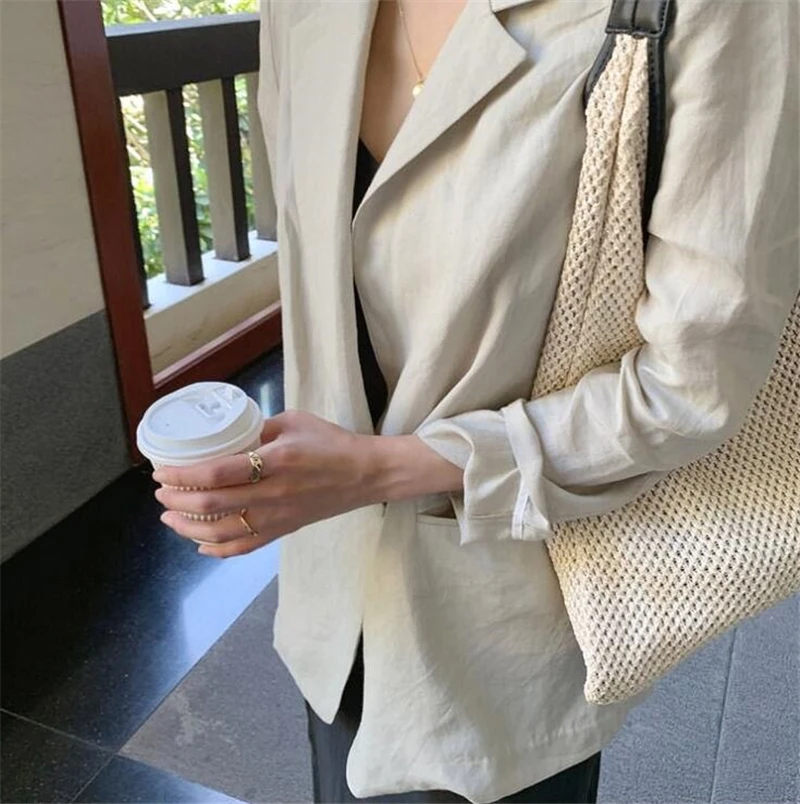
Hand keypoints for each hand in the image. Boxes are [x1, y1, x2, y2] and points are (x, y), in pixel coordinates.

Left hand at [153, 410, 383, 557]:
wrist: (366, 474)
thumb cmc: (332, 442)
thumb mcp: (294, 421)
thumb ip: (259, 428)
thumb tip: (228, 435)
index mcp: (275, 461)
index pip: (217, 472)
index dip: (183, 474)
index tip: (162, 470)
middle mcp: (273, 493)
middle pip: (212, 505)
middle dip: (177, 500)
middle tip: (160, 491)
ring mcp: (278, 517)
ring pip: (222, 533)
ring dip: (188, 527)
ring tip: (170, 516)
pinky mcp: (284, 531)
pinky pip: (244, 548)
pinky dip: (217, 550)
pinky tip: (200, 544)